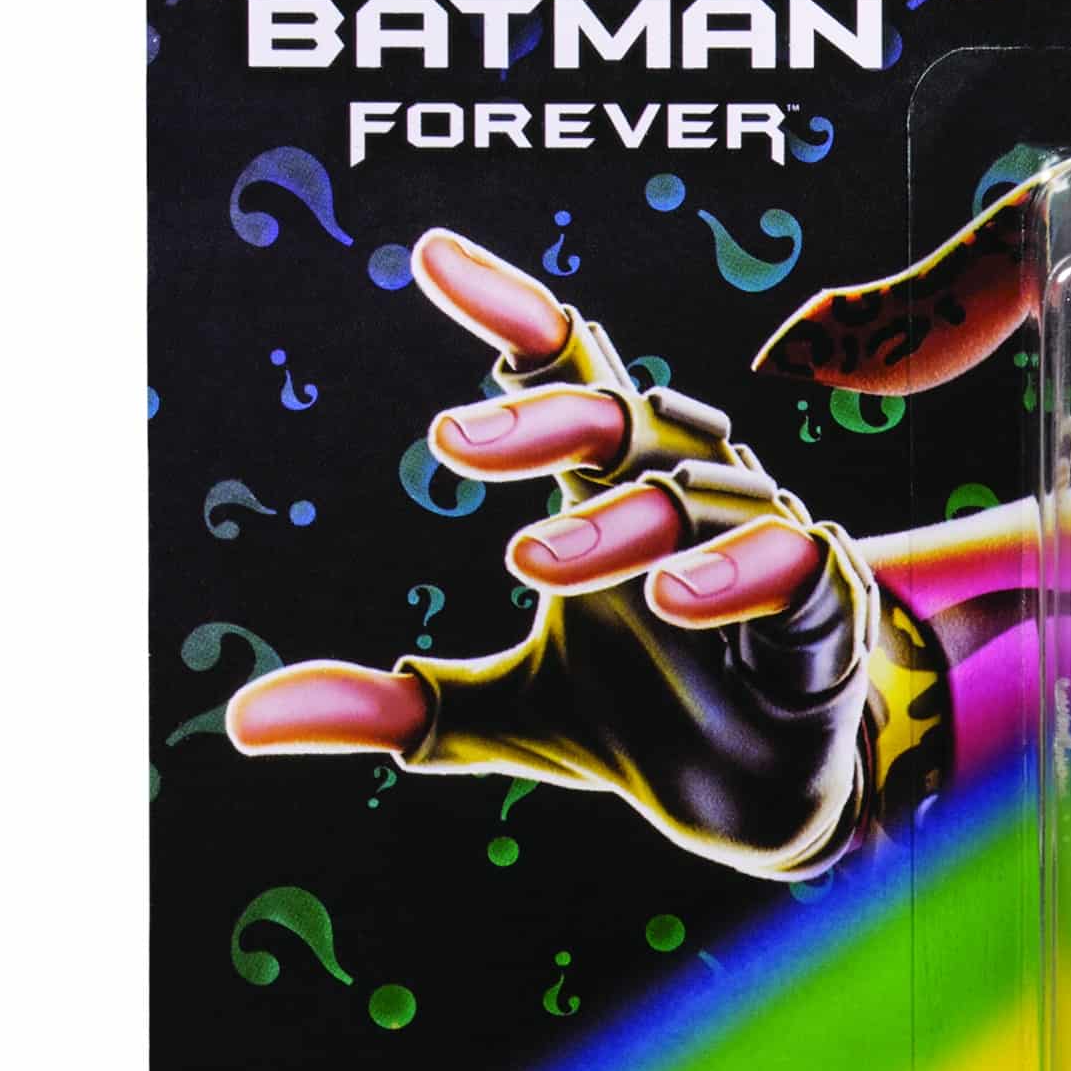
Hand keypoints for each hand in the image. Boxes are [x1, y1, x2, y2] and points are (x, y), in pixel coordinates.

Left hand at [228, 230, 880, 877]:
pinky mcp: (827, 611)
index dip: (511, 309)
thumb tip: (243, 720)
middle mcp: (687, 497)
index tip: (431, 259)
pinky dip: (739, 571)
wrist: (753, 811)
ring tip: (528, 568)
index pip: (567, 373)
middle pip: (626, 417)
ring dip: (616, 526)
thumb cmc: (635, 724)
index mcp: (610, 494)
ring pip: (697, 495)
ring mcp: (763, 544)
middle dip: (542, 420)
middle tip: (448, 445)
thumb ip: (390, 709)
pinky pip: (798, 562)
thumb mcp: (498, 717)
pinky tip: (673, 598)